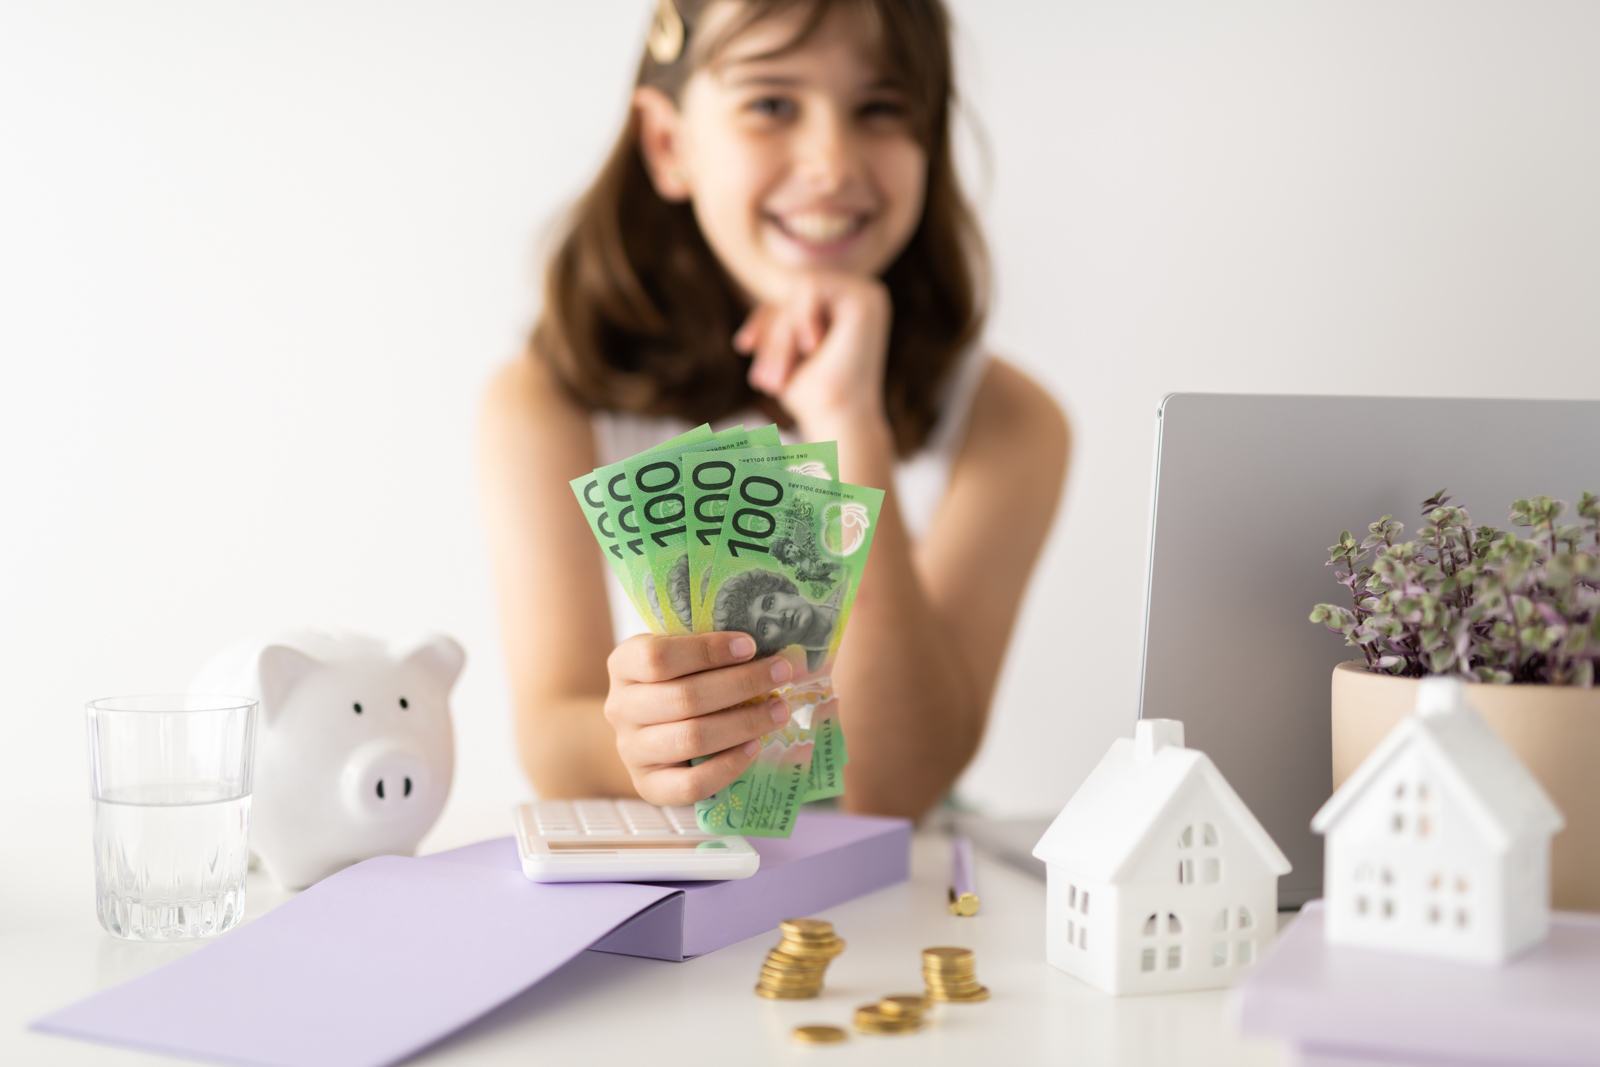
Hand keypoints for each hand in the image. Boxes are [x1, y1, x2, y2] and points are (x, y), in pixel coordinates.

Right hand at [604, 632, 793, 805]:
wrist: (644, 734)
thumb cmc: (674, 683)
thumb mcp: (679, 658)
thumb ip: (709, 651)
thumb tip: (770, 649)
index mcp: (624, 665)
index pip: (658, 657)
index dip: (707, 650)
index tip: (750, 646)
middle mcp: (621, 708)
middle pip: (684, 697)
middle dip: (742, 684)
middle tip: (781, 674)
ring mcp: (631, 750)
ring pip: (692, 738)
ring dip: (744, 723)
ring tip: (779, 710)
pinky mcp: (649, 785)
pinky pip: (691, 784)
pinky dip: (728, 766)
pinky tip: (755, 746)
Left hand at [735, 274, 891, 441]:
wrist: (837, 422)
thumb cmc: (815, 397)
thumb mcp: (788, 351)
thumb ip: (786, 323)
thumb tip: (767, 309)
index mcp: (846, 309)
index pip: (794, 299)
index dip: (765, 319)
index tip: (743, 346)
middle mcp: (861, 296)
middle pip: (794, 294)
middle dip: (773, 334)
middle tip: (765, 382)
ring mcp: (867, 295)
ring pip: (798, 291)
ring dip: (781, 335)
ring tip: (779, 379)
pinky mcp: (866, 299)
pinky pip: (809, 287)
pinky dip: (798, 319)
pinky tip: (811, 348)